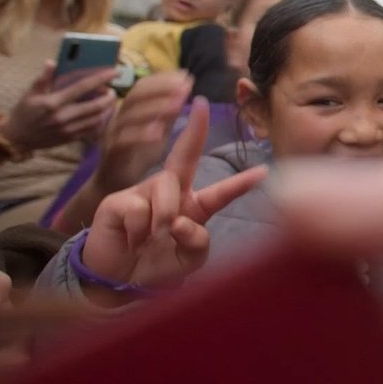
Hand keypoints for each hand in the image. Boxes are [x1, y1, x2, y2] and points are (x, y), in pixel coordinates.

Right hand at [3, 60, 118, 151]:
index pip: (81, 87)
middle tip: (112, 90)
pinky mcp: (70, 138)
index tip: (113, 72)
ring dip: (108, 109)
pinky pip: (92, 130)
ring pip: (97, 119)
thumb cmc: (23, 113)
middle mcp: (63, 117)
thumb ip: (43, 78)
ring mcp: (68, 130)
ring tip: (110, 101)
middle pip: (95, 106)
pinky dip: (101, 121)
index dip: (100, 78)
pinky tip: (102, 114)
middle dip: (109, 97)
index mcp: (53, 103)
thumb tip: (52, 62)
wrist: (17, 138)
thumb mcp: (30, 94)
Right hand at [81, 97, 265, 304]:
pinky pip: (138, 208)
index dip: (242, 183)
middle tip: (201, 104)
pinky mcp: (118, 200)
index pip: (221, 193)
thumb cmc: (158, 264)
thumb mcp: (189, 260)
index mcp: (194, 207)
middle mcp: (170, 192)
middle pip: (184, 156)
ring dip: (163, 217)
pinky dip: (139, 229)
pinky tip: (131, 238)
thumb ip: (198, 243)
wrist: (120, 279)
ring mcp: (143, 192)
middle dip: (194, 130)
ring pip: (165, 188)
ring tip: (150, 239)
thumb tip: (182, 220)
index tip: (265, 170)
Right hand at [92, 71, 192, 193]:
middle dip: (160, 89)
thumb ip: (167, 113)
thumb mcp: (157, 130)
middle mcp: (118, 118)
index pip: (142, 87)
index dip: (162, 79)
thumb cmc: (137, 155)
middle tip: (185, 87)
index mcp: (129, 110)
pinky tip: (158, 133)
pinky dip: (141, 135)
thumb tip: (184, 91)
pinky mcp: (111, 153)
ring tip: (177, 105)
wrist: (114, 184)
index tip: (186, 75)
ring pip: (129, 117)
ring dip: (154, 108)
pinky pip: (124, 141)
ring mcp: (112, 135)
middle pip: (135, 96)